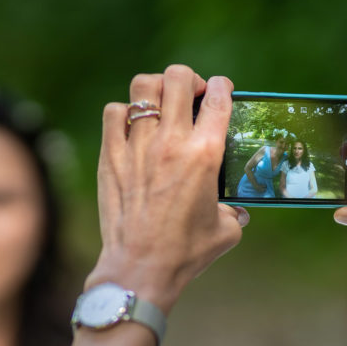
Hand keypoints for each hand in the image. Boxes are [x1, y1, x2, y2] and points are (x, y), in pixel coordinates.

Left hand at [86, 65, 248, 312]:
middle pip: (178, 78)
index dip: (222, 86)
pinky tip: (131, 127)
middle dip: (188, 79)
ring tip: (160, 104)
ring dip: (156, 89)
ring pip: (143, 86)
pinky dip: (124, 112)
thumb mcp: (226, 230)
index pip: (218, 98)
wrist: (140, 267)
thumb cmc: (185, 253)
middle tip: (190, 96)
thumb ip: (234, 210)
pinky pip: (114, 113)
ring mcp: (137, 146)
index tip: (220, 91)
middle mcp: (171, 142)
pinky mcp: (110, 156)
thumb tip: (236, 208)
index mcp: (205, 154)